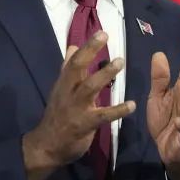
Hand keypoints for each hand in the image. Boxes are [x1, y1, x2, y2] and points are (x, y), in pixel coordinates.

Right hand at [22, 31, 135, 179]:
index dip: (87, 46)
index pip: (74, 60)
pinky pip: (103, 116)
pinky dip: (118, 110)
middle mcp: (68, 92)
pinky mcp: (85, 125)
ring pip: (89, 88)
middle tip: (106, 37)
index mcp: (64, 84)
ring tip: (120, 62)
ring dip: (105, 74)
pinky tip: (132, 105)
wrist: (47, 147)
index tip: (102, 32)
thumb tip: (73, 47)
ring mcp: (76, 108)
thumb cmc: (57, 116)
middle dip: (90, 51)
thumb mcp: (60, 90)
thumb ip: (67, 70)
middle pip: (76, 68)